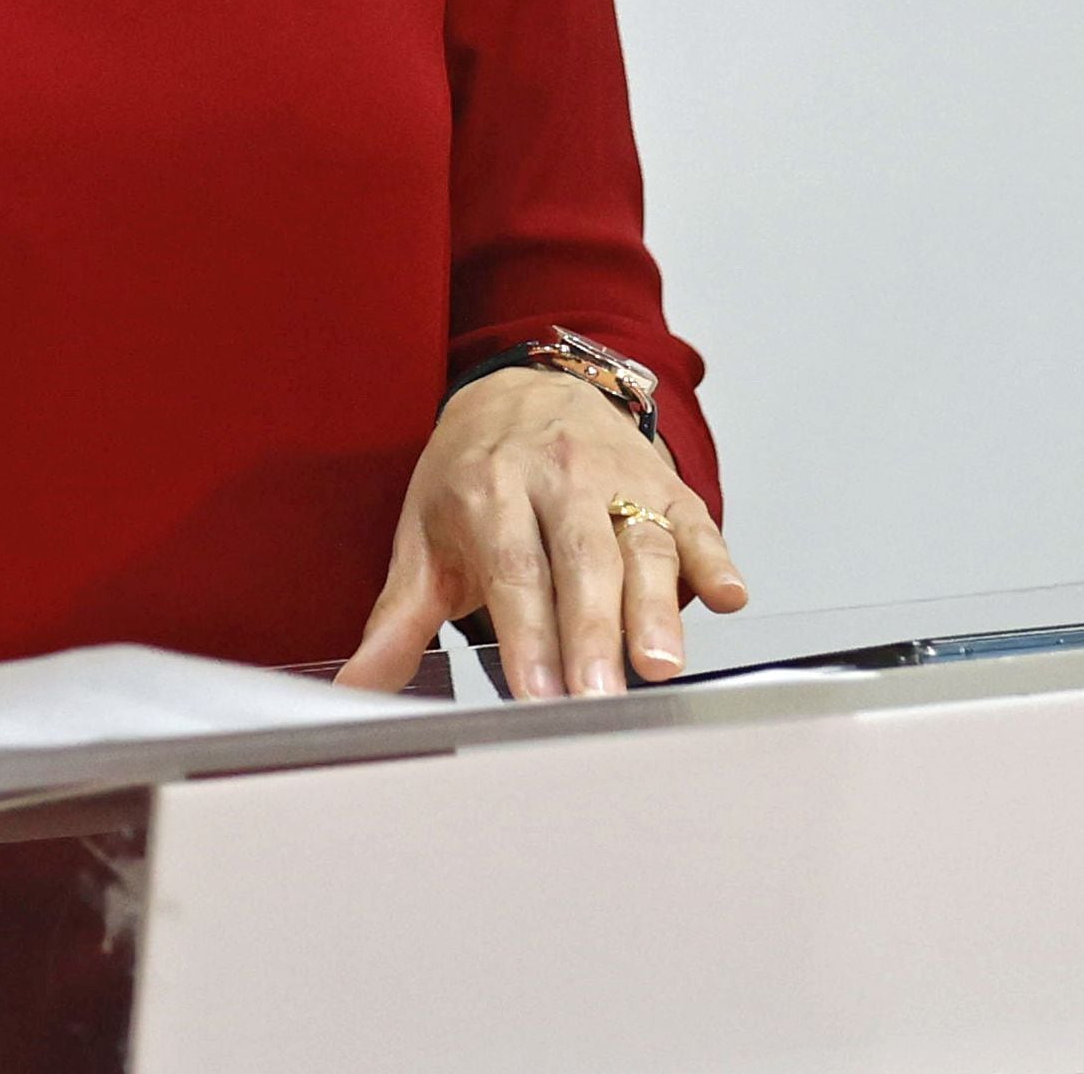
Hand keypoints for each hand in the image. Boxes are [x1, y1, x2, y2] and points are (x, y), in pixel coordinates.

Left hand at [334, 368, 747, 695]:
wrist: (523, 387)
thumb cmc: (471, 476)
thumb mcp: (423, 536)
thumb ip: (396, 619)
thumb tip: (354, 689)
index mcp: (488, 489)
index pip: (512, 570)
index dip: (526, 634)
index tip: (535, 693)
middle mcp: (556, 476)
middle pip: (582, 560)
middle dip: (592, 632)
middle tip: (599, 695)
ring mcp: (617, 477)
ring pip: (642, 543)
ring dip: (657, 606)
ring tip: (661, 664)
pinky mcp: (665, 482)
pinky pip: (695, 520)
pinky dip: (715, 558)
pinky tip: (729, 597)